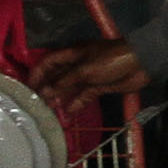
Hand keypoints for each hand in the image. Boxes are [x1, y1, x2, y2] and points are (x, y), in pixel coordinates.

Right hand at [31, 41, 145, 105]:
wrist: (140, 63)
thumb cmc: (110, 60)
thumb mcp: (84, 70)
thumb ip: (65, 81)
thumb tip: (47, 92)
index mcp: (72, 54)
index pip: (48, 62)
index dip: (37, 73)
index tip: (28, 87)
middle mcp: (77, 64)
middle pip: (57, 76)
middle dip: (47, 88)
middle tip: (37, 103)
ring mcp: (88, 76)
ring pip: (69, 87)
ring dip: (60, 97)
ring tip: (50, 110)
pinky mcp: (99, 86)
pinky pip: (84, 96)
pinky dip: (76, 103)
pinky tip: (68, 113)